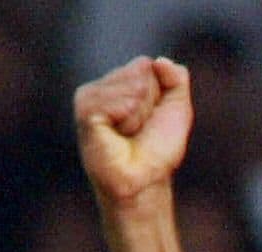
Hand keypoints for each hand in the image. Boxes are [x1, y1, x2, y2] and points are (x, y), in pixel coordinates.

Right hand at [76, 57, 192, 205]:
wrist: (144, 179)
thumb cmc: (158, 149)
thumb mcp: (177, 109)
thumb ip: (176, 79)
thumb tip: (159, 61)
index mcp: (124, 80)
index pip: (147, 66)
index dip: (160, 94)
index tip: (153, 118)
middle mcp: (105, 84)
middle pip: (139, 74)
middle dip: (150, 104)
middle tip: (141, 129)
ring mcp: (91, 95)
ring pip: (130, 87)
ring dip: (139, 115)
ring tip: (129, 134)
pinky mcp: (84, 110)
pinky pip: (115, 101)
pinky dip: (127, 119)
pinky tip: (118, 134)